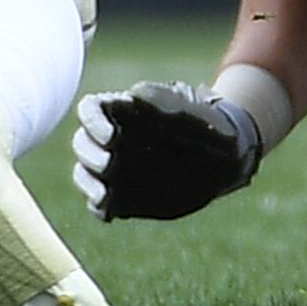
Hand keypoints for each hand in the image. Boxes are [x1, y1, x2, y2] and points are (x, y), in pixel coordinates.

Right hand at [71, 79, 265, 219]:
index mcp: (126, 112)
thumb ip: (162, 101)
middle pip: (82, 142)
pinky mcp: (121, 196)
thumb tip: (134, 92)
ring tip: (102, 195)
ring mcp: (116, 169)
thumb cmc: (207, 126)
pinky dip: (98, 207)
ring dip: (87, 183)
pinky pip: (99, 202)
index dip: (91, 121)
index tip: (110, 136)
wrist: (224, 161)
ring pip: (84, 172)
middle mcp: (114, 140)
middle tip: (109, 164)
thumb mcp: (190, 110)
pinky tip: (107, 212)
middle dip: (89, 154)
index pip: (91, 109)